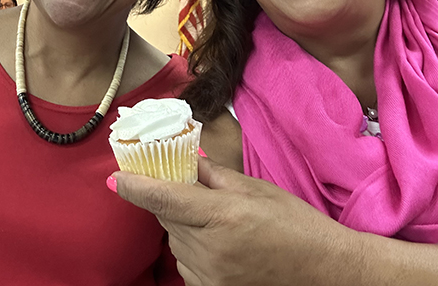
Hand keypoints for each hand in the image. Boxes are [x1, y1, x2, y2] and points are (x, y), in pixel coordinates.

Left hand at [110, 157, 359, 285]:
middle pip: (168, 218)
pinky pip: (186, 264)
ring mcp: (210, 277)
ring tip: (214, 219)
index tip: (115, 178)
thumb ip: (214, 176)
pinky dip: (191, 248)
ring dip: (181, 226)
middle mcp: (210, 250)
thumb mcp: (255, 189)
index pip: (165, 198)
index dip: (136, 187)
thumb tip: (186, 163)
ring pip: (175, 242)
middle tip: (187, 187)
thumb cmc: (294, 223)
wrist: (322, 271)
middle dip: (170, 199)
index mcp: (223, 215)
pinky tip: (217, 242)